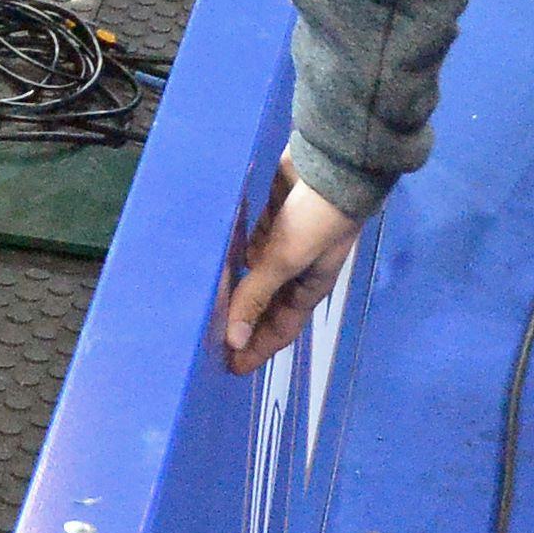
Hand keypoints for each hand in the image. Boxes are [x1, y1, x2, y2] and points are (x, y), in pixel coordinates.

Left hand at [216, 161, 364, 371]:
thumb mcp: (286, 260)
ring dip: (234, 285)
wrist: (331, 164)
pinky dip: (234, 250)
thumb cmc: (316, 219)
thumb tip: (235, 342)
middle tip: (206, 335)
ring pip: (254, 272)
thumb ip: (257, 296)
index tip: (230, 368)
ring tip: (203, 298)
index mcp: (308, 288)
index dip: (257, 349)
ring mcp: (285, 242)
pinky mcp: (274, 216)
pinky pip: (250, 240)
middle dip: (241, 321)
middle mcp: (296, 269)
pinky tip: (213, 256)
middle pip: (265, 304)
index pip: (279, 329)